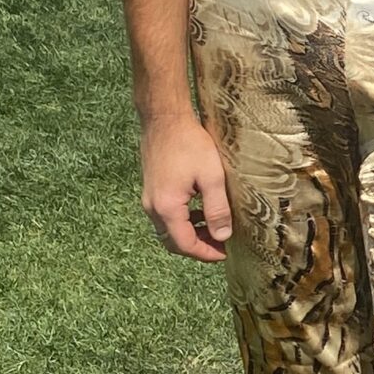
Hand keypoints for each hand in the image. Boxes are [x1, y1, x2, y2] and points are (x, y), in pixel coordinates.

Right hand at [139, 111, 233, 261]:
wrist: (164, 119)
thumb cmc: (189, 143)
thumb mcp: (211, 176)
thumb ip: (217, 209)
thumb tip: (223, 235)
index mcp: (167, 208)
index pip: (185, 245)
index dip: (206, 253)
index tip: (225, 254)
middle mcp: (152, 208)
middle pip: (173, 242)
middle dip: (197, 248)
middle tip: (220, 245)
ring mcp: (149, 199)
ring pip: (167, 230)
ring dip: (189, 235)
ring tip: (213, 229)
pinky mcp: (150, 190)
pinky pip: (165, 217)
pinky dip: (181, 222)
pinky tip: (199, 212)